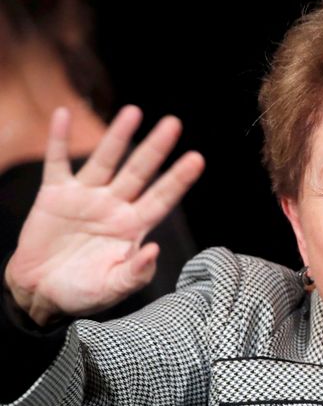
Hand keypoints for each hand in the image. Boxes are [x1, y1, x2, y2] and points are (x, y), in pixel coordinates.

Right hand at [4, 106, 203, 324]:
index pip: (162, 198)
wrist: (42, 292)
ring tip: (133, 112)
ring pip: (104, 160)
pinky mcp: (55, 195)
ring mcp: (86, 197)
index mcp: (133, 227)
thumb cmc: (83, 292)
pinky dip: (58, 139)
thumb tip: (155, 250)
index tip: (198, 158)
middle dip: (156, 148)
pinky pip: (57, 162)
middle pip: (139, 172)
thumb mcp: (114, 288)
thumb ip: (136, 272)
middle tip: (174, 123)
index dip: (179, 179)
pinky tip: (63, 115)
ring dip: (117, 136)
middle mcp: (114, 206)